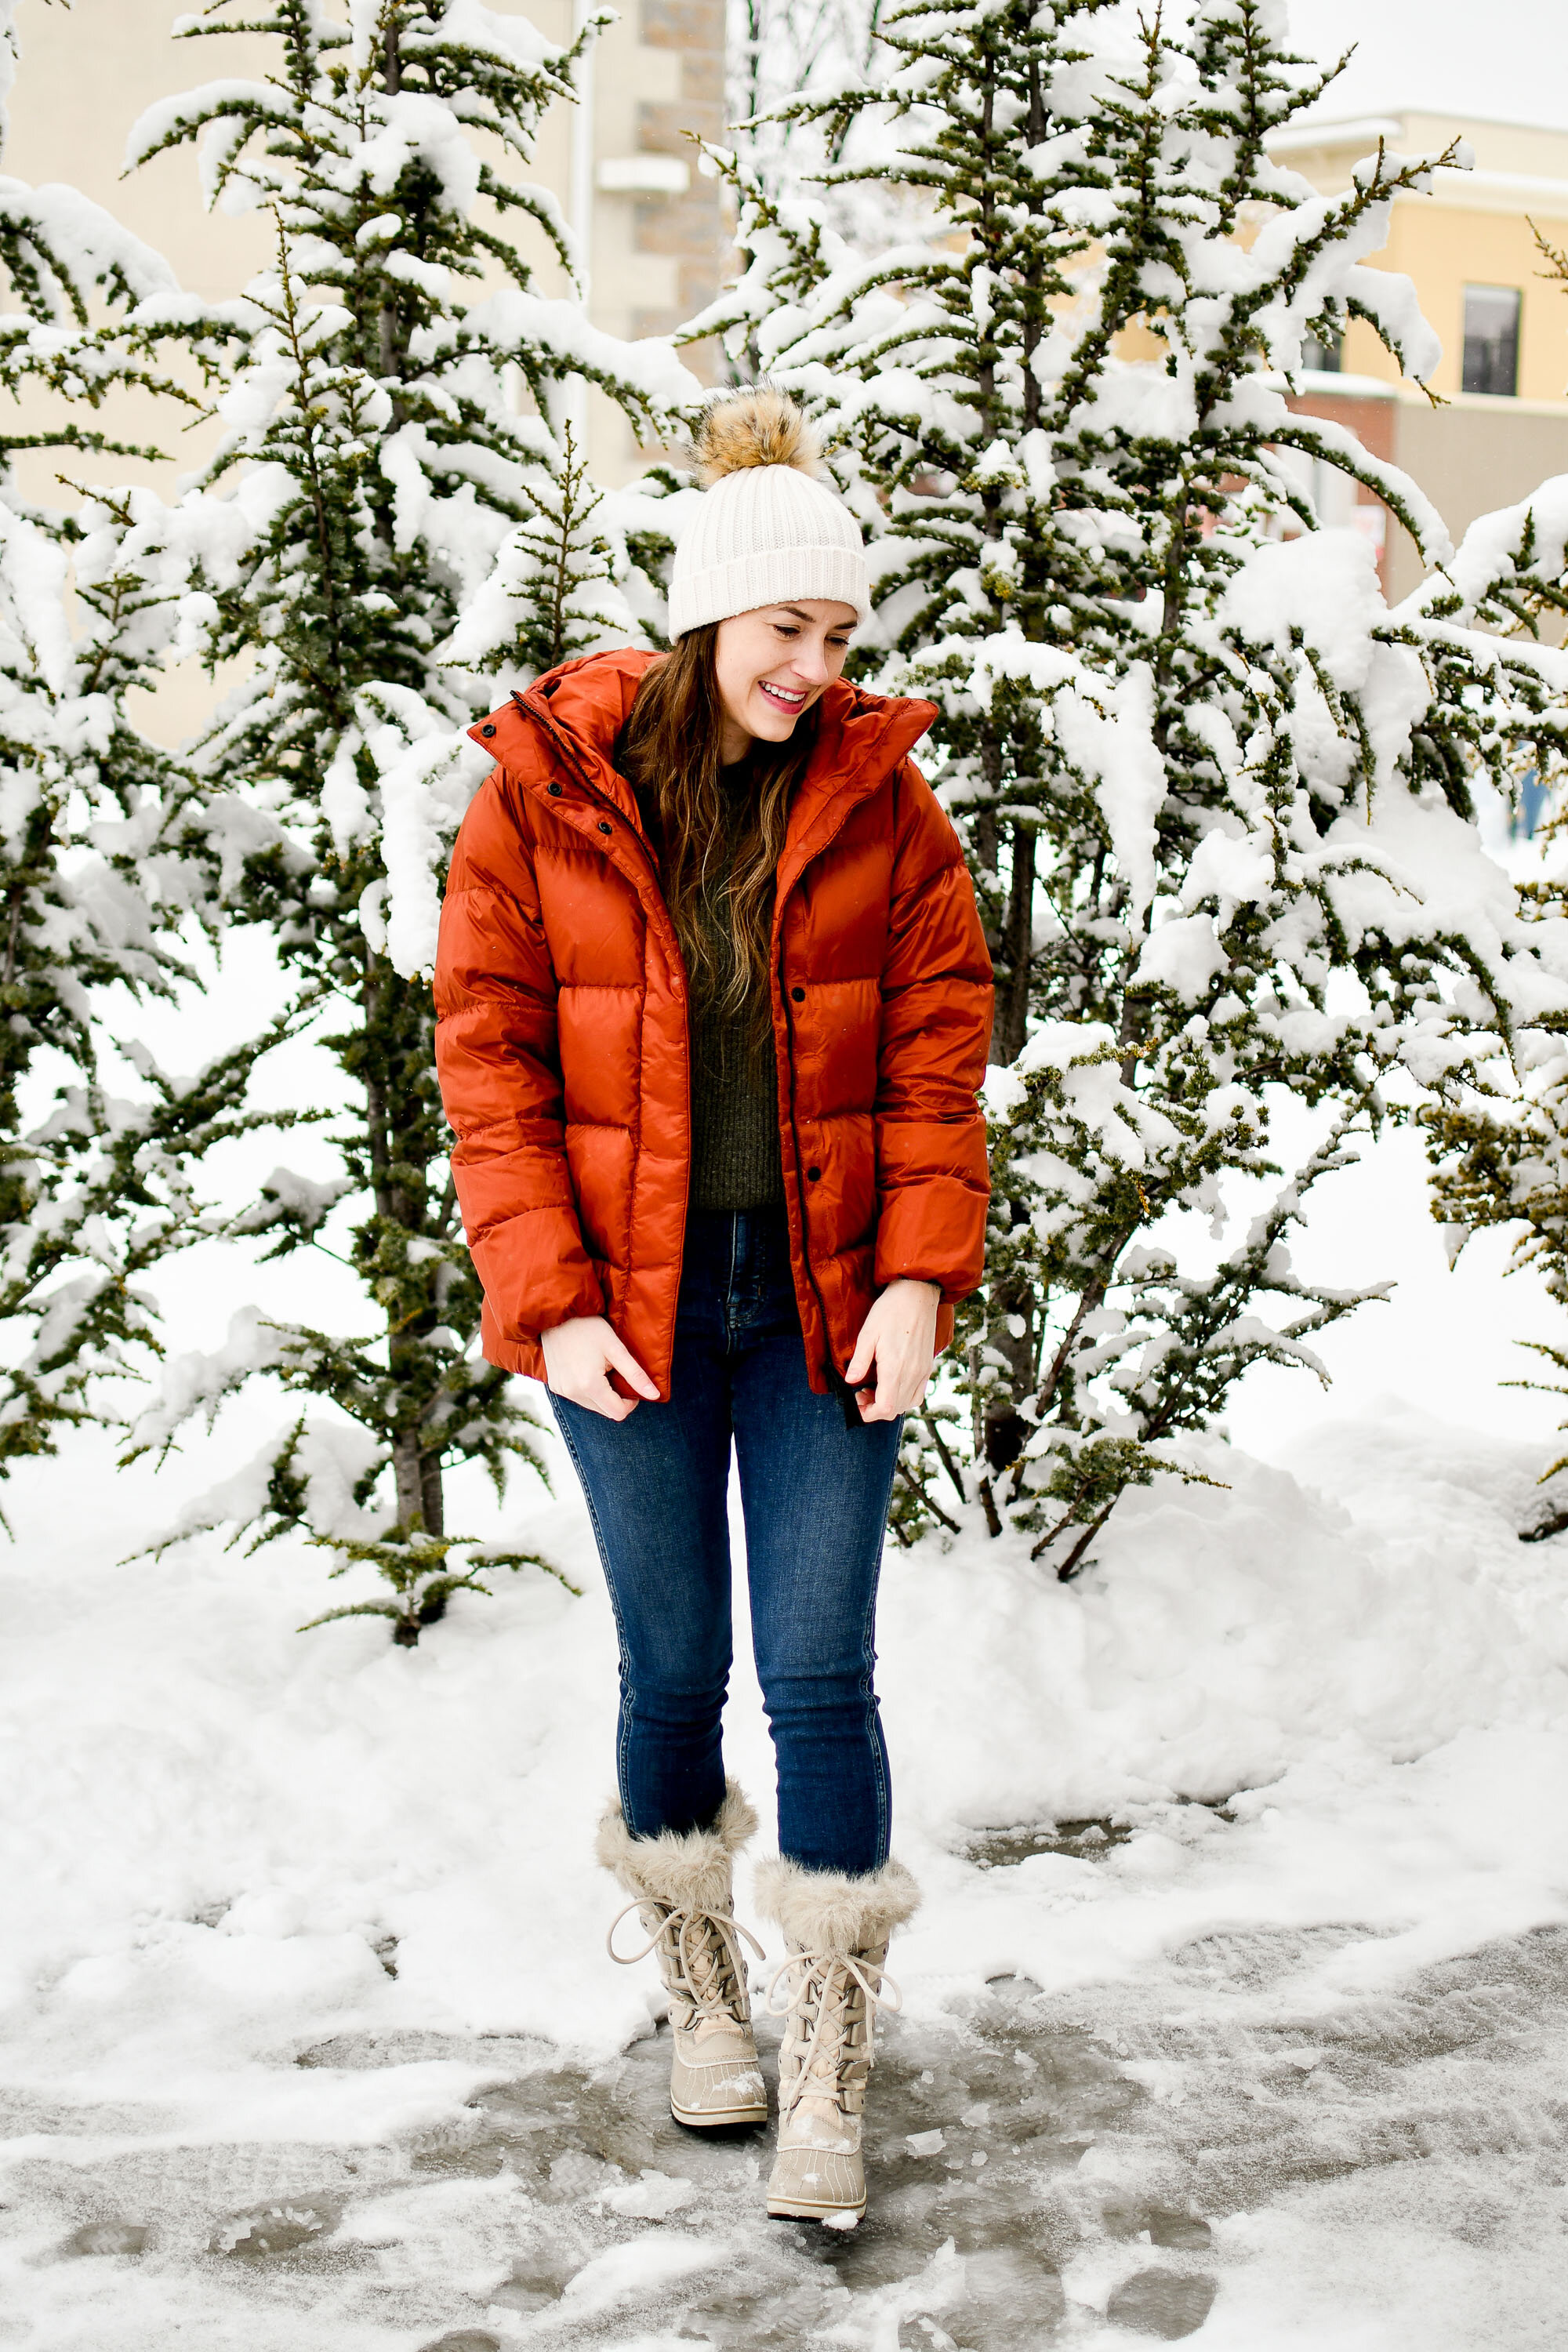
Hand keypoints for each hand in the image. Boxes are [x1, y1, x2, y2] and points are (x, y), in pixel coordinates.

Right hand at [540, 1316, 658, 1419]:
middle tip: (617, 1373)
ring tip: (601, 1369)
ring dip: (602, 1394)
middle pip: (606, 1412)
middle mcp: (573, 1393)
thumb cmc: (588, 1327)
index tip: (631, 1383)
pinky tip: (587, 1369)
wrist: (557, 1315)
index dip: (631, 1402)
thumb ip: (635, 1374)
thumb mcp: (615, 1348)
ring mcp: (562, 1391)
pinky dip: (588, 1390)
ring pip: (592, 1406)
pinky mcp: (555, 1386)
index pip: (618, 1412)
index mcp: (589, 1385)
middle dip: (617, 1398)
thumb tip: (655, 1395)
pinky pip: (579, 1397)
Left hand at [844, 1279, 940, 1421]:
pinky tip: (892, 1383)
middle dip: (876, 1409)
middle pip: (896, 1410)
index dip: (869, 1413)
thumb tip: (850, 1381)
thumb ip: (860, 1361)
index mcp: (895, 1368)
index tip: (857, 1401)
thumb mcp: (868, 1333)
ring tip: (875, 1388)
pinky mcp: (928, 1366)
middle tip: (862, 1393)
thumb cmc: (890, 1311)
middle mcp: (912, 1374)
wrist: (917, 1294)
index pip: (885, 1407)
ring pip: (908, 1404)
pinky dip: (904, 1397)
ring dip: (890, 1404)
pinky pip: (918, 1393)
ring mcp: (922, 1371)